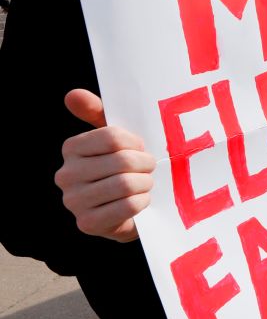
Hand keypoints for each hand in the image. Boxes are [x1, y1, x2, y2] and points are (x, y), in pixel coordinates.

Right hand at [55, 89, 155, 242]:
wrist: (128, 211)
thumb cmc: (123, 166)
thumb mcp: (115, 139)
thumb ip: (97, 112)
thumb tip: (72, 94)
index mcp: (71, 148)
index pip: (113, 137)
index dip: (136, 144)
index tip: (141, 149)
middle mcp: (66, 174)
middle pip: (122, 161)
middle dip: (145, 165)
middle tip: (149, 169)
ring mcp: (74, 201)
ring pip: (126, 184)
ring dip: (145, 184)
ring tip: (145, 184)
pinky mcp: (87, 224)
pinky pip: (127, 206)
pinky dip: (142, 202)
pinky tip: (141, 201)